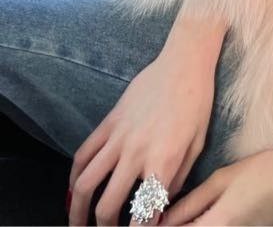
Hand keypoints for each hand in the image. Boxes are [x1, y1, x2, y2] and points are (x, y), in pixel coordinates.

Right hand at [68, 39, 216, 225]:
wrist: (184, 63)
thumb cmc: (197, 104)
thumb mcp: (196, 146)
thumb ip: (177, 181)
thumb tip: (158, 210)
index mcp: (164, 160)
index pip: (143, 210)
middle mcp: (137, 151)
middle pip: (107, 204)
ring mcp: (119, 136)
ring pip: (85, 182)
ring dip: (77, 209)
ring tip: (77, 223)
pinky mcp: (109, 121)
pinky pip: (83, 153)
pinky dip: (74, 176)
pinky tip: (74, 189)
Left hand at [159, 146, 272, 225]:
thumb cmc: (265, 169)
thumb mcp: (223, 179)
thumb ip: (189, 204)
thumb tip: (161, 219)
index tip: (144, 222)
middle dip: (176, 226)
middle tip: (165, 217)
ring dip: (192, 225)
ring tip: (182, 217)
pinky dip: (206, 226)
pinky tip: (203, 219)